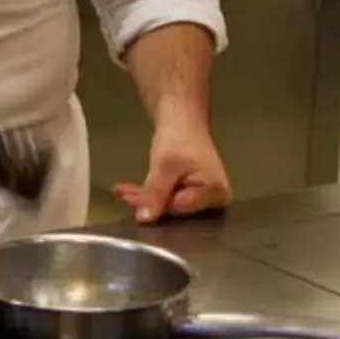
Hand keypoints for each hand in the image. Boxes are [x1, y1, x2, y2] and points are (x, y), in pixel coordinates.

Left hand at [115, 119, 230, 224]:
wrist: (183, 120)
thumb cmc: (181, 138)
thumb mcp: (165, 166)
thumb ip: (156, 192)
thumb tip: (144, 218)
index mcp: (218, 194)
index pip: (181, 207)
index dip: (156, 204)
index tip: (130, 199)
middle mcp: (213, 202)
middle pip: (175, 209)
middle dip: (148, 201)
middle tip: (123, 195)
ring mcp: (200, 200)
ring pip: (166, 205)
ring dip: (144, 197)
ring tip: (121, 191)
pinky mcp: (187, 196)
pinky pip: (165, 199)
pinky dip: (147, 194)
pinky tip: (126, 190)